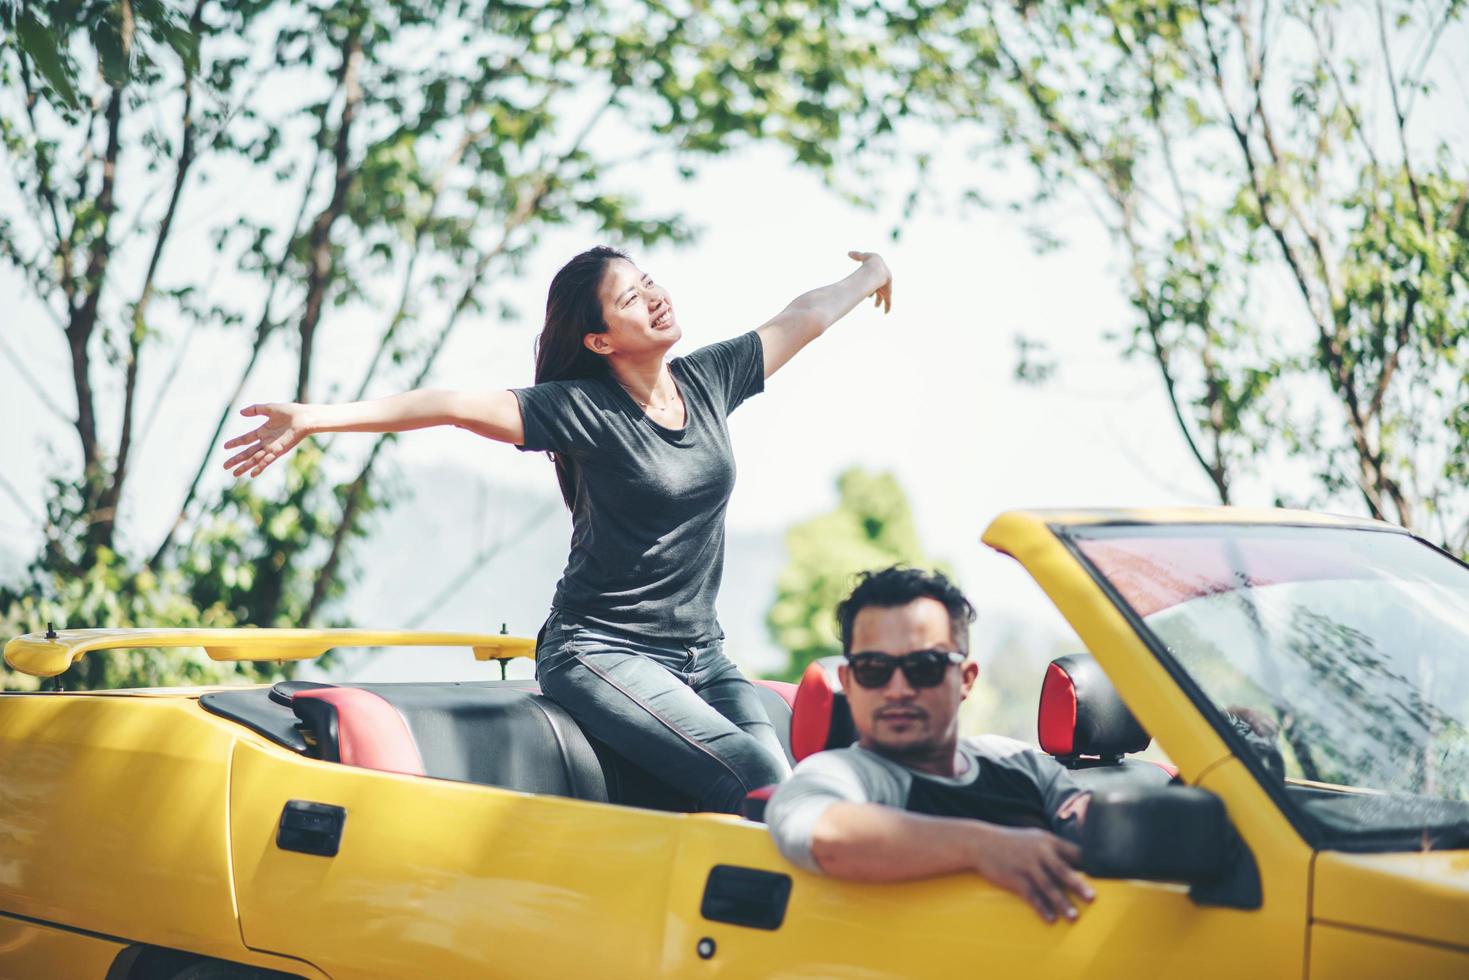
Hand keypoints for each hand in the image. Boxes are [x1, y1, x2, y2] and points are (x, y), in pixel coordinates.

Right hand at [222, 403, 313, 476]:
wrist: (304, 417)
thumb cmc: (290, 412)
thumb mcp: (269, 408)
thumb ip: (255, 409)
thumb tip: (240, 412)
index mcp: (263, 431)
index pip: (246, 439)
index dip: (235, 442)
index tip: (224, 446)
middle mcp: (266, 441)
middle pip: (248, 452)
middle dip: (236, 459)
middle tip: (224, 466)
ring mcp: (272, 447)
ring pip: (255, 459)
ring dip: (245, 466)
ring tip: (234, 474)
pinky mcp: (279, 451)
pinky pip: (267, 460)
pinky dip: (260, 467)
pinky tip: (252, 474)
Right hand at [848, 250, 891, 312]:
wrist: (877, 268)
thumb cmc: (869, 263)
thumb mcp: (862, 257)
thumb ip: (856, 255)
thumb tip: (849, 253)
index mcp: (876, 275)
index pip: (874, 282)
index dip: (871, 287)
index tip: (868, 293)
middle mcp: (881, 282)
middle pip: (878, 290)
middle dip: (876, 294)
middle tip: (873, 300)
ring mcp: (885, 289)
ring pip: (883, 297)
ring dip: (880, 302)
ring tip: (877, 306)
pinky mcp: (888, 294)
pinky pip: (888, 303)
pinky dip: (887, 308)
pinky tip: (886, 313)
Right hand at [971, 826, 1094, 922]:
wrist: (981, 842)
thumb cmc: (1013, 842)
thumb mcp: (1035, 838)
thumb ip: (1055, 849)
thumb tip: (1080, 864)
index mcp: (1048, 841)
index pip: (1074, 853)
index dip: (1089, 865)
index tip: (1104, 877)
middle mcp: (1038, 852)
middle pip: (1062, 871)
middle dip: (1078, 885)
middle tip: (1092, 898)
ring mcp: (1026, 865)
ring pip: (1047, 886)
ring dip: (1061, 903)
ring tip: (1073, 917)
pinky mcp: (1014, 878)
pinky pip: (1031, 895)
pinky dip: (1041, 908)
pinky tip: (1050, 919)